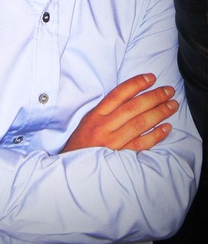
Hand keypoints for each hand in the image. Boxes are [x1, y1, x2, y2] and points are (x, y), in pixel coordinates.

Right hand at [61, 73, 177, 152]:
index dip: (136, 84)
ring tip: (172, 105)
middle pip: (132, 108)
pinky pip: (141, 144)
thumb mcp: (89, 119)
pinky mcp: (120, 156)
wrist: (72, 165)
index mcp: (96, 114)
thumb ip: (107, 109)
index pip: (118, 94)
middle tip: (168, 90)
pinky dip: (155, 136)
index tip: (151, 78)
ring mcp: (113, 142)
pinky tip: (167, 128)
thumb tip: (132, 95)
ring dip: (158, 113)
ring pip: (139, 124)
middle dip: (153, 97)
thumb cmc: (83, 140)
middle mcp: (104, 126)